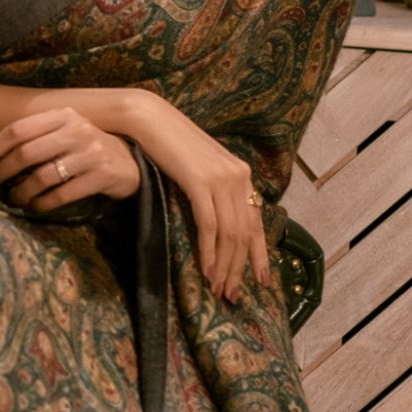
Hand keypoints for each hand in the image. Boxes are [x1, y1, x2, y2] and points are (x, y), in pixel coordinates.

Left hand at [0, 106, 140, 215]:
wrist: (130, 162)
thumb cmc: (84, 148)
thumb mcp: (60, 134)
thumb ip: (27, 138)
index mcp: (62, 116)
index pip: (17, 130)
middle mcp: (76, 130)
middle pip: (25, 153)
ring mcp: (90, 153)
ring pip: (42, 176)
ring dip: (20, 192)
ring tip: (11, 200)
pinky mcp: (101, 176)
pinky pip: (62, 194)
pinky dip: (42, 204)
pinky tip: (33, 207)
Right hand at [125, 93, 269, 303]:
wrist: (149, 118)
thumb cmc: (169, 143)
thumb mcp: (199, 167)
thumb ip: (213, 188)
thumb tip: (216, 221)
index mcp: (241, 174)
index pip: (256, 221)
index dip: (260, 254)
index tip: (261, 280)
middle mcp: (238, 176)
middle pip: (245, 232)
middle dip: (239, 268)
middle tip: (231, 293)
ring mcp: (221, 178)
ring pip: (230, 233)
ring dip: (225, 265)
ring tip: (218, 288)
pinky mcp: (200, 181)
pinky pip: (209, 224)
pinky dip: (208, 250)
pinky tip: (206, 269)